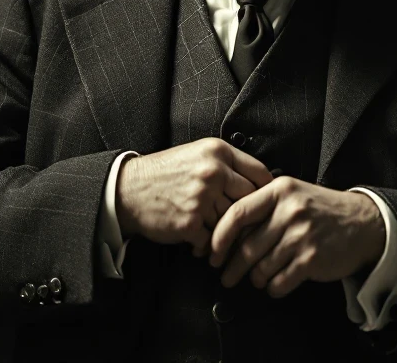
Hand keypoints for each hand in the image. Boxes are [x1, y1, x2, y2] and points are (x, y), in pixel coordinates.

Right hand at [115, 137, 274, 257]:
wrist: (129, 190)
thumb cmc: (167, 172)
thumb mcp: (199, 153)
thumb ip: (228, 163)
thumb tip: (262, 183)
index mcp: (218, 152)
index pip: (260, 173)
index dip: (266, 191)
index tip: (264, 202)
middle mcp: (212, 172)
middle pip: (250, 199)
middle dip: (248, 214)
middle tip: (244, 224)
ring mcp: (201, 198)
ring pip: (231, 221)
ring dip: (225, 231)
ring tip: (217, 233)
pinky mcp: (190, 223)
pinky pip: (213, 240)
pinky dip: (208, 245)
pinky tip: (200, 242)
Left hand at [208, 176, 385, 297]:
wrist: (362, 223)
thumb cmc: (320, 210)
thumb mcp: (292, 195)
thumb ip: (263, 207)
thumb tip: (228, 234)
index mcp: (279, 190)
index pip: (238, 214)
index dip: (220, 237)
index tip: (213, 252)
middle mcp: (290, 211)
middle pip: (247, 246)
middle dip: (232, 267)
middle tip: (226, 276)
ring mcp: (302, 235)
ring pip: (261, 268)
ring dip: (256, 278)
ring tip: (257, 278)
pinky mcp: (312, 259)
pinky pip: (279, 282)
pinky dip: (274, 287)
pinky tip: (277, 283)